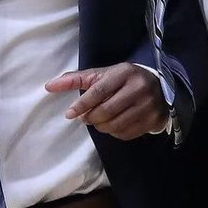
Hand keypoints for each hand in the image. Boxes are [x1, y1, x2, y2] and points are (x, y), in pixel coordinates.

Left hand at [45, 62, 168, 139]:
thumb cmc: (123, 81)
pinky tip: (114, 125)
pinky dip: (115, 133)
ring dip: (101, 127)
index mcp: (124, 73)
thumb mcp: (101, 75)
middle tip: (85, 118)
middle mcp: (139, 88)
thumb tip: (49, 86)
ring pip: (116, 124)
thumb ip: (75, 79)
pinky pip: (127, 133)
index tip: (70, 114)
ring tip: (99, 121)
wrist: (159, 88)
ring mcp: (149, 105)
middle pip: (106, 110)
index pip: (99, 91)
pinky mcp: (154, 120)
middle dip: (91, 117)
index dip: (82, 104)